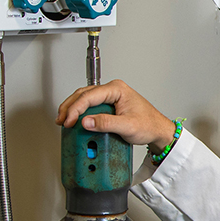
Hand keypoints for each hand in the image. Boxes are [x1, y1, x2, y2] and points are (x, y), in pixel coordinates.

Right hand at [55, 79, 176, 153]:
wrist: (158, 131)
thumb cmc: (149, 125)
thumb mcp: (128, 126)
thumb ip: (106, 123)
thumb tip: (86, 122)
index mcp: (117, 89)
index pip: (89, 96)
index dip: (75, 109)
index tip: (68, 121)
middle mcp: (112, 90)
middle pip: (83, 94)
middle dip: (69, 107)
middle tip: (61, 120)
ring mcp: (110, 96)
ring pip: (84, 98)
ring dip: (72, 108)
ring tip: (63, 120)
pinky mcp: (109, 105)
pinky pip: (89, 105)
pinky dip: (79, 112)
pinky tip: (74, 120)